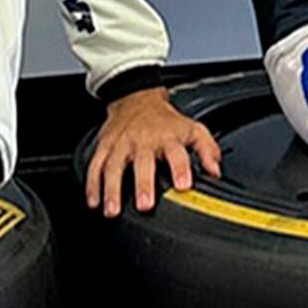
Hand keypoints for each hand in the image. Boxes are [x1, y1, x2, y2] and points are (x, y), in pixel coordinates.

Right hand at [85, 87, 221, 217]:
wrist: (136, 98)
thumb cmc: (165, 121)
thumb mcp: (192, 129)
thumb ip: (207, 149)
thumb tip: (215, 171)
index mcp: (167, 137)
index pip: (176, 153)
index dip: (180, 169)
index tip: (183, 185)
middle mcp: (143, 140)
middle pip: (142, 162)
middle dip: (143, 183)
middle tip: (144, 205)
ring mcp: (121, 143)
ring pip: (113, 165)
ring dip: (111, 188)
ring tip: (112, 210)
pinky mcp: (105, 146)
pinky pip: (95, 165)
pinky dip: (92, 184)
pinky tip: (92, 201)